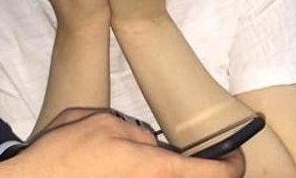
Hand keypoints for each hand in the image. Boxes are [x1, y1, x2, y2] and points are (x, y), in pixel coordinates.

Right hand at [0, 108, 244, 177]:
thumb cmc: (62, 154)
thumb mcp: (101, 122)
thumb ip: (134, 133)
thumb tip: (149, 143)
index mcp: (155, 168)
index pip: (217, 175)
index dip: (233, 165)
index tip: (234, 158)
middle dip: (196, 169)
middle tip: (196, 159)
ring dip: (161, 171)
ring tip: (138, 160)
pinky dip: (139, 172)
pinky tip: (118, 168)